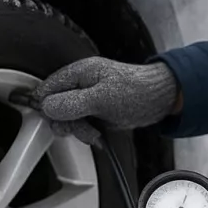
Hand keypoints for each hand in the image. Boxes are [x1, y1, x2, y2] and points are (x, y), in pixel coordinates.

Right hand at [28, 57, 179, 138]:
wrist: (160, 100)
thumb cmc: (138, 91)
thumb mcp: (103, 98)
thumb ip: (72, 103)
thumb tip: (46, 107)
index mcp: (79, 73)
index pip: (46, 90)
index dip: (48, 107)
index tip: (60, 120)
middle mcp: (80, 85)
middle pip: (54, 108)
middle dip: (66, 122)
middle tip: (84, 126)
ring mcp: (86, 99)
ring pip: (66, 120)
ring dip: (78, 130)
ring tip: (95, 131)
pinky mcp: (94, 112)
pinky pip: (80, 126)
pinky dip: (86, 133)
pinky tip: (98, 134)